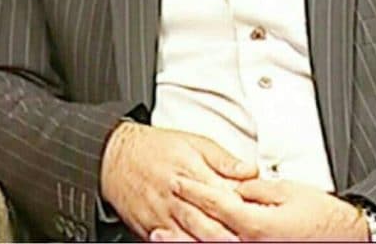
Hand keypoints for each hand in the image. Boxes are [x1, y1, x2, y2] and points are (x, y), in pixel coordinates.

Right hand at [99, 121, 257, 240]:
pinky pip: (171, 243)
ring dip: (212, 241)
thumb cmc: (156, 148)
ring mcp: (163, 216)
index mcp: (192, 172)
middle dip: (230, 233)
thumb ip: (224, 160)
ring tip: (230, 242)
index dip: (244, 207)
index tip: (259, 213)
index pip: (224, 195)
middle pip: (210, 222)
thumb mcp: (195, 142)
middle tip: (249, 235)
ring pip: (192, 237)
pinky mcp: (151, 229)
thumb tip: (251, 171)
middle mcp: (177, 196)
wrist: (115, 156)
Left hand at [150, 177, 369, 240]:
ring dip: (182, 242)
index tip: (180, 180)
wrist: (340, 238)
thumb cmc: (319, 217)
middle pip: (205, 231)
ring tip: (159, 236)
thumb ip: (257, 188)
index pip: (217, 203)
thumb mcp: (288, 192)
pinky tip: (190, 243)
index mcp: (256, 224)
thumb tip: (236, 184)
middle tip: (164, 202)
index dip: (196, 190)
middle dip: (182, 215)